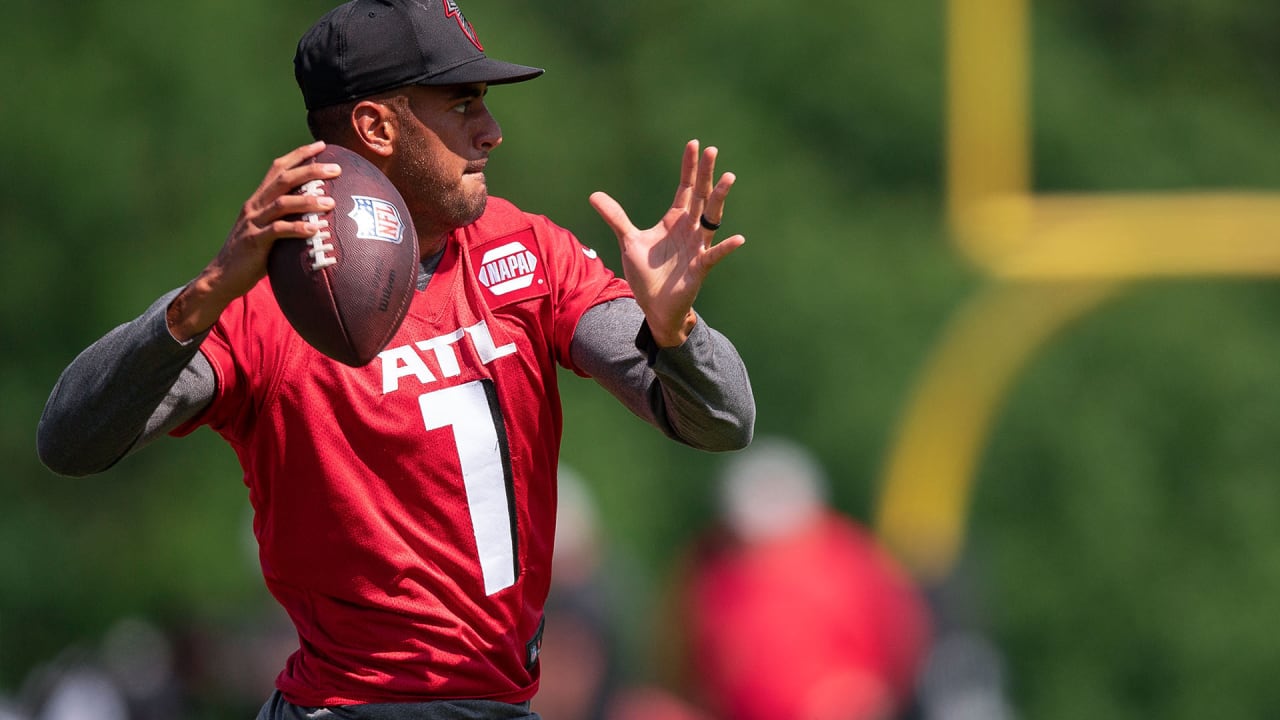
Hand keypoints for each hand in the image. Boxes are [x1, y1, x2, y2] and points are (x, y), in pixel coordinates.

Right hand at [167, 142, 341, 340]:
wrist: (221, 277)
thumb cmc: (251, 256)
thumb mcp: (268, 232)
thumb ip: (286, 220)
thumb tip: (317, 218)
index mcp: (258, 200)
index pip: (278, 168)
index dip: (299, 155)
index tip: (322, 145)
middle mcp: (254, 206)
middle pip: (284, 179)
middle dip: (310, 170)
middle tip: (336, 168)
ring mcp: (253, 223)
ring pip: (282, 203)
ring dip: (309, 201)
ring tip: (332, 203)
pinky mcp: (254, 242)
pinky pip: (279, 231)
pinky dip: (299, 229)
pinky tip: (317, 230)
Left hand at [589, 140, 744, 346]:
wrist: (654, 305)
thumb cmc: (646, 274)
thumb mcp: (628, 241)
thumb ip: (616, 217)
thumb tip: (594, 195)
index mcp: (675, 220)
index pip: (685, 188)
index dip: (689, 167)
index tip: (693, 144)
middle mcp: (690, 229)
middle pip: (701, 196)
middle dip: (706, 173)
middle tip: (712, 150)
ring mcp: (697, 247)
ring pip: (711, 219)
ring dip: (720, 199)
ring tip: (729, 178)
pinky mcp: (699, 268)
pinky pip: (714, 255)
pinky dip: (725, 248)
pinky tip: (737, 238)